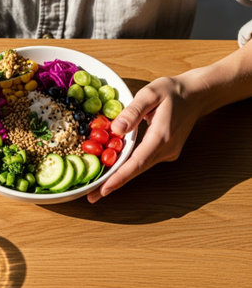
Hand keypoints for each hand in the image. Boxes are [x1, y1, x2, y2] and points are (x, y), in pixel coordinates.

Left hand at [87, 75, 203, 202]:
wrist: (196, 94)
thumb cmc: (172, 91)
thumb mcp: (150, 93)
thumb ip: (133, 111)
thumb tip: (116, 129)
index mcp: (161, 136)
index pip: (137, 162)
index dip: (119, 177)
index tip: (104, 190)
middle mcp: (166, 150)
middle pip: (136, 170)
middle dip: (113, 183)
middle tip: (91, 196)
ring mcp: (167, 152)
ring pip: (139, 167)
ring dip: (119, 176)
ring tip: (97, 186)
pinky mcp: (165, 151)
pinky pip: (143, 160)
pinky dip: (128, 166)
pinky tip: (112, 167)